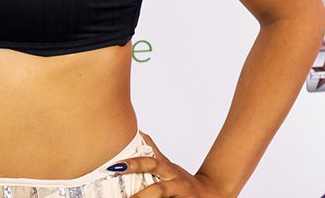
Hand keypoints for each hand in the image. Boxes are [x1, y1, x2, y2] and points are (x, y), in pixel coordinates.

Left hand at [106, 131, 226, 197]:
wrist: (211, 193)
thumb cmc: (181, 180)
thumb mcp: (167, 165)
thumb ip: (154, 151)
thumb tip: (140, 132)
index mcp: (166, 168)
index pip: (148, 162)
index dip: (132, 163)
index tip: (113, 166)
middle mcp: (173, 178)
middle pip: (155, 176)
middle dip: (137, 176)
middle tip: (117, 175)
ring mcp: (179, 191)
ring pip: (161, 192)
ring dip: (144, 196)